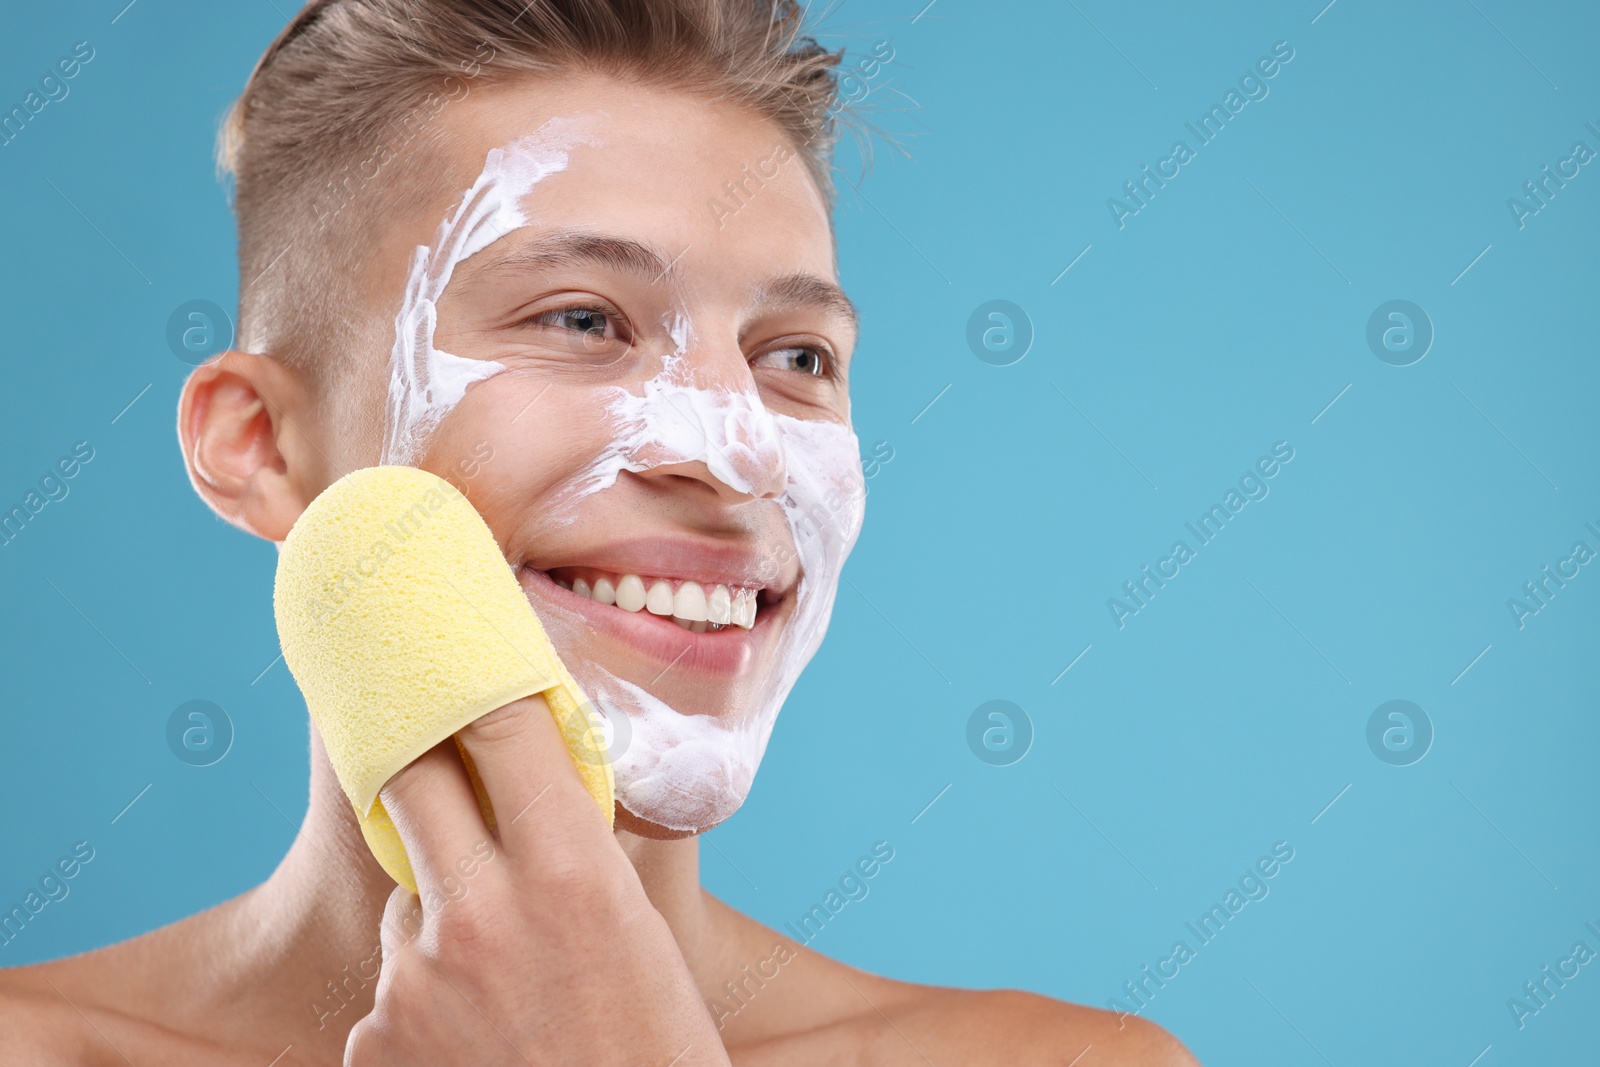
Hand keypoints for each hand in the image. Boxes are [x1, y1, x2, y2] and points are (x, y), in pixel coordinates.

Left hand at [344, 694, 728, 1065]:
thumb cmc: (654, 1049)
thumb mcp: (636, 933)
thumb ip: (576, 856)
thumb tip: (538, 786)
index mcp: (569, 873)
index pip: (499, 728)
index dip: (477, 682)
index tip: (460, 653)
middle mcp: (481, 913)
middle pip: (412, 780)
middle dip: (424, 766)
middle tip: (438, 763)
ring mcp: (418, 980)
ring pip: (408, 903)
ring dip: (440, 918)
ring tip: (504, 987)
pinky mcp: (373, 1041)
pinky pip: (392, 990)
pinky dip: (424, 1004)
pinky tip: (478, 1043)